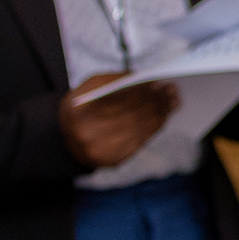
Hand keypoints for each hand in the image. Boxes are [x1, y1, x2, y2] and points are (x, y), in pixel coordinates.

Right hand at [59, 73, 177, 169]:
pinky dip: (156, 126)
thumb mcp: (89, 87)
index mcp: (79, 111)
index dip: (141, 91)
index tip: (157, 82)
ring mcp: (101, 151)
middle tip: (171, 90)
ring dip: (161, 113)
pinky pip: (142, 141)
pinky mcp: (113, 161)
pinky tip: (164, 115)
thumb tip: (145, 78)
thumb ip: (115, 79)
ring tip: (172, 100)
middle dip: (155, 101)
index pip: (118, 99)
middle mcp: (88, 135)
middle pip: (133, 115)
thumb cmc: (83, 106)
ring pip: (141, 129)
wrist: (65, 139)